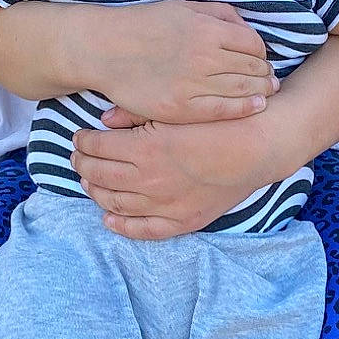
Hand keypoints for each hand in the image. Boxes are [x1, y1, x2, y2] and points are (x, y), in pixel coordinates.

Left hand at [72, 115, 271, 238]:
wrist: (260, 147)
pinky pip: (144, 230)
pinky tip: (108, 217)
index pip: (98, 146)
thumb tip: (104, 120)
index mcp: (146, 147)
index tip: (80, 137)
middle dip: (83, 164)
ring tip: (89, 180)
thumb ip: (136, 114)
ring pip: (114, 203)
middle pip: (99, 175)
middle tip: (77, 156)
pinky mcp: (183, 220)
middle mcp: (150, 179)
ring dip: (95, 191)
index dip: (84, 141)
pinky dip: (121, 225)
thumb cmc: (221, 121)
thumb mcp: (178, 108)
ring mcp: (165, 204)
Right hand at [101, 1, 277, 124]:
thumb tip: (246, 28)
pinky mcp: (181, 108)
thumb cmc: (145, 24)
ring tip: (265, 91)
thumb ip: (219, 13)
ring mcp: (193, 85)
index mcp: (208, 29)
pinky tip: (256, 106)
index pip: (253, 44)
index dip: (261, 52)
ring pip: (243, 90)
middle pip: (253, 68)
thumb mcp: (184, 6)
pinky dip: (245, 108)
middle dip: (264, 73)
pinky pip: (223, 110)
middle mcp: (205, 57)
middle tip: (268, 77)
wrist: (106, 49)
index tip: (259, 58)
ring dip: (260, 90)